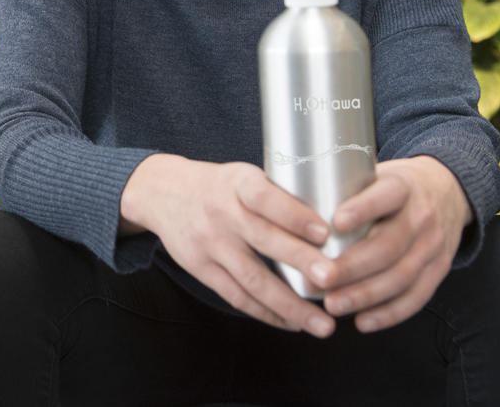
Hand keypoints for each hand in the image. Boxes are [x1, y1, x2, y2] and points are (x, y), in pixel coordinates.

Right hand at [119, 154, 337, 337]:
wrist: (163, 194)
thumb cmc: (220, 185)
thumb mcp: (243, 174)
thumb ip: (278, 194)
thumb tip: (336, 220)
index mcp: (237, 182)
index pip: (265, 197)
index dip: (293, 214)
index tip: (325, 232)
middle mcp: (221, 212)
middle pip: (263, 240)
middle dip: (300, 261)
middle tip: (332, 280)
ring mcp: (209, 243)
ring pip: (252, 278)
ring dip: (289, 305)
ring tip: (323, 325)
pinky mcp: (200, 268)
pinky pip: (237, 296)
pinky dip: (267, 313)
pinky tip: (292, 324)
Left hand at [313, 156, 470, 332]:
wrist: (447, 191)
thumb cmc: (394, 186)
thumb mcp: (377, 173)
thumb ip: (344, 188)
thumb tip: (288, 204)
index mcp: (403, 186)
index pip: (385, 196)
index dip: (362, 209)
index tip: (334, 223)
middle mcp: (421, 216)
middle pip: (388, 245)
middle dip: (353, 267)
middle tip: (320, 279)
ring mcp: (433, 246)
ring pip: (401, 276)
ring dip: (365, 295)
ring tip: (333, 305)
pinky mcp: (439, 270)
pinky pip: (417, 297)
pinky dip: (389, 313)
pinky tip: (362, 322)